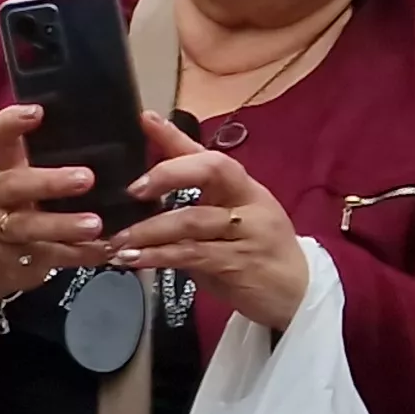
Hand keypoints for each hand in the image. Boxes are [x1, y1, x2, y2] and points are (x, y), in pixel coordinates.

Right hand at [0, 103, 113, 315]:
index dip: (11, 123)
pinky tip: (105, 249)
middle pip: (14, 184)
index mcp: (3, 167)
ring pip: (29, 226)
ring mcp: (1, 229)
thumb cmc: (22, 208)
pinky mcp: (15, 259)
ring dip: (63, 224)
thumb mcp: (27, 180)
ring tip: (96, 224)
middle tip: (86, 178)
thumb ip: (53, 159)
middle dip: (49, 181)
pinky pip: (50, 256)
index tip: (37, 112)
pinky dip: (79, 254)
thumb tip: (118, 129)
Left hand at [108, 113, 306, 326]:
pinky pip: (192, 254)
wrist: (296, 293)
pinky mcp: (239, 263)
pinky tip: (134, 259)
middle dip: (169, 173)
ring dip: (148, 230)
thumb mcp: (227, 222)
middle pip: (212, 170)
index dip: (176, 137)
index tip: (146, 120)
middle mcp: (249, 202)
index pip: (210, 154)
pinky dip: (158, 256)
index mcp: (244, 188)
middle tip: (133, 190)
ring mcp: (247, 232)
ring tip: (118, 240)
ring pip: (193, 219)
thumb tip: (145, 190)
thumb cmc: (254, 252)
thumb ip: (193, 205)